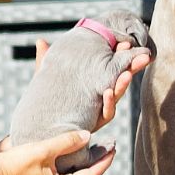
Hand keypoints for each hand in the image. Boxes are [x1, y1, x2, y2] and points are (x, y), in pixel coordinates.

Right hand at [0, 129, 114, 174]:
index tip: (115, 147)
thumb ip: (66, 141)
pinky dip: (74, 163)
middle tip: (111, 143)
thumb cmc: (16, 163)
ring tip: (98, 145)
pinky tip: (77, 151)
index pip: (91, 174)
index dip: (105, 160)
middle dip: (98, 159)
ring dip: (86, 161)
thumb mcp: (43, 149)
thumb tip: (88, 135)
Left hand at [34, 38, 152, 132]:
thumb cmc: (43, 104)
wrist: (36, 133)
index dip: (120, 58)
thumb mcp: (44, 81)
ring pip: (114, 99)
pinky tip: (107, 92)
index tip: (125, 44)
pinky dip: (108, 104)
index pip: (109, 70)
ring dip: (121, 87)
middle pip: (118, 83)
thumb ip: (45, 62)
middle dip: (128, 69)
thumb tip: (40, 40)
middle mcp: (96, 101)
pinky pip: (104, 115)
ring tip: (126, 74)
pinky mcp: (91, 126)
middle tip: (137, 55)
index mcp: (90, 87)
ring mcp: (95, 114)